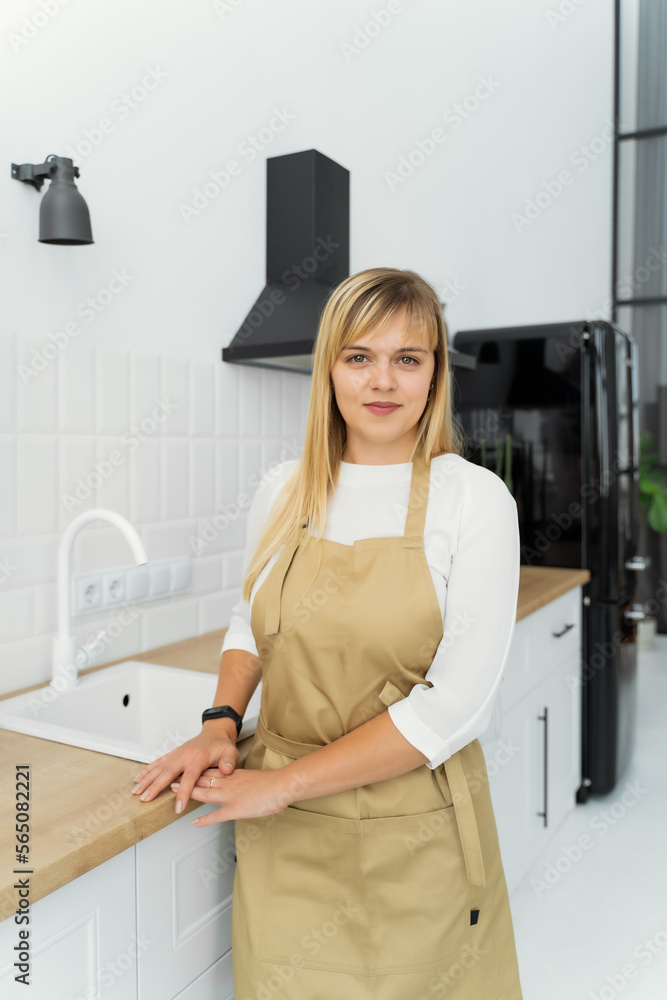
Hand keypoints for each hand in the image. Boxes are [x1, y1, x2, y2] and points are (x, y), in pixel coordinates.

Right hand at [131, 729, 239, 813]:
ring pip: (160, 768)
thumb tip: (226, 770)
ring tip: (136, 791)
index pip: (189, 778)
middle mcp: (185, 755)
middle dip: (155, 787)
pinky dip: (148, 770)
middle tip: (145, 799)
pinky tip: (138, 778)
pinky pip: (159, 762)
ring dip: (147, 779)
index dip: (183, 793)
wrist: (215, 731)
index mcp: (198, 758)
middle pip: (168, 773)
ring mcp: (177, 754)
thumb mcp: (231, 752)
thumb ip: (229, 762)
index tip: (178, 807)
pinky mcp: (173, 754)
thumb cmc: (222, 744)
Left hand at [171, 766, 294, 825]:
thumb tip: (239, 784)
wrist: (282, 785)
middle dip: (186, 780)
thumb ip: (243, 781)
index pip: (210, 771)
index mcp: (234, 774)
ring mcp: (230, 796)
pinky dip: (204, 820)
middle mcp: (228, 782)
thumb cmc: (273, 782)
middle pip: (202, 780)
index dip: (196, 772)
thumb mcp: (254, 777)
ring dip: (188, 793)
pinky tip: (194, 822)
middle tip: (172, 780)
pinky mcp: (235, 809)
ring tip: (175, 793)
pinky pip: (216, 815)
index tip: (185, 771)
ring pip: (204, 793)